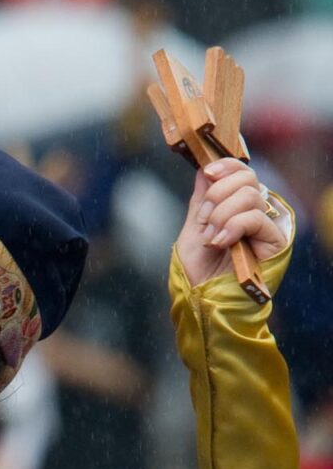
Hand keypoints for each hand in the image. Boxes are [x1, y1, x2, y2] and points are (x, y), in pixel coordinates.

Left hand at [175, 158, 286, 287]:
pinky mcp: (275, 242)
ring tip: (210, 240)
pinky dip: (233, 226)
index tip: (207, 174)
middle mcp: (256, 213)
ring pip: (249, 196)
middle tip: (204, 221)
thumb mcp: (193, 230)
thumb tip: (205, 170)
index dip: (225, 167)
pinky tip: (220, 243)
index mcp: (238, 208)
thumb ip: (201, 200)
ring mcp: (267, 227)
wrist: (205, 301)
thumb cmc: (199, 273)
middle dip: (217, 195)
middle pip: (247, 178)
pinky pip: (256, 218)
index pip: (241, 172)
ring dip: (221, 215)